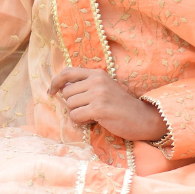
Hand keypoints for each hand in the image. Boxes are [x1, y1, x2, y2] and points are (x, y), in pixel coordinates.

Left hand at [49, 67, 167, 141]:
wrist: (143, 118)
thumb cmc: (121, 105)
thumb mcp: (104, 88)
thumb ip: (86, 85)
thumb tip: (61, 88)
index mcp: (97, 73)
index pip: (67, 72)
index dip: (55, 82)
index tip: (51, 92)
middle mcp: (96, 80)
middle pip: (66, 92)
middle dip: (73, 104)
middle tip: (87, 109)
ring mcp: (98, 94)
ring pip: (70, 105)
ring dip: (77, 113)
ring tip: (93, 115)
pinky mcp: (99, 109)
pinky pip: (76, 116)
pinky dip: (81, 121)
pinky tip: (94, 120)